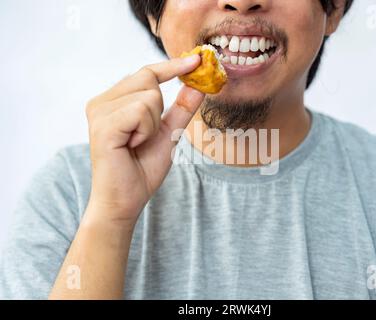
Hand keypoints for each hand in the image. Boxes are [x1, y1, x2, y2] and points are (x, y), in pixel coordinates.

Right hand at [84, 55, 203, 226]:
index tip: (199, 58)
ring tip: (136, 143)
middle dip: (159, 108)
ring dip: (153, 124)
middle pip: (148, 78)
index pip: (146, 73)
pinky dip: (146, 130)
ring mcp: (98, 112)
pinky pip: (141, 110)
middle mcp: (101, 102)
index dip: (172, 66)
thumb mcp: (169, 133)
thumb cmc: (142, 170)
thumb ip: (182, 108)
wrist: (126, 201)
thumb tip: (200, 85)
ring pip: (149, 95)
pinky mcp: (102, 125)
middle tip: (147, 135)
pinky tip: (131, 146)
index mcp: (113, 101)